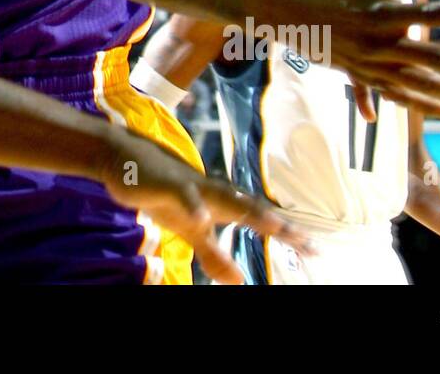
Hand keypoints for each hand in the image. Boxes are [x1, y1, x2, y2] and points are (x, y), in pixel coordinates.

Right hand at [97, 126, 308, 284]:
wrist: (124, 159)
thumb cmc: (162, 192)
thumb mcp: (188, 230)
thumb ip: (214, 253)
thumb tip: (239, 281)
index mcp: (219, 204)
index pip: (259, 219)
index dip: (286, 233)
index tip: (316, 249)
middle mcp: (211, 192)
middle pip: (250, 208)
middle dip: (278, 224)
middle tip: (306, 241)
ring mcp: (190, 186)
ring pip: (223, 197)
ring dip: (247, 210)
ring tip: (273, 226)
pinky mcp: (165, 184)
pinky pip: (181, 195)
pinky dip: (192, 205)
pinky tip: (201, 218)